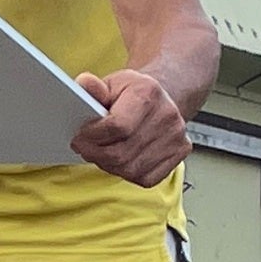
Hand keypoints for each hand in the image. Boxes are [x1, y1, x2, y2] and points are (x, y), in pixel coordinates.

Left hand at [70, 68, 188, 184]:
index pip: (117, 126)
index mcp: (148, 92)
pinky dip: (126, 174)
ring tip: (99, 153)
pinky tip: (119, 161)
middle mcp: (167, 115)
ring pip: (131, 169)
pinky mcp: (180, 152)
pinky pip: (146, 177)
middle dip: (95, 154)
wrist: (160, 99)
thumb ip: (93, 87)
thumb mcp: (110, 83)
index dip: (93, 136)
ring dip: (108, 165)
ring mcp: (176, 136)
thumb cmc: (131, 93)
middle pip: (122, 152)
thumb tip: (84, 84)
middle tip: (84, 148)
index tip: (80, 136)